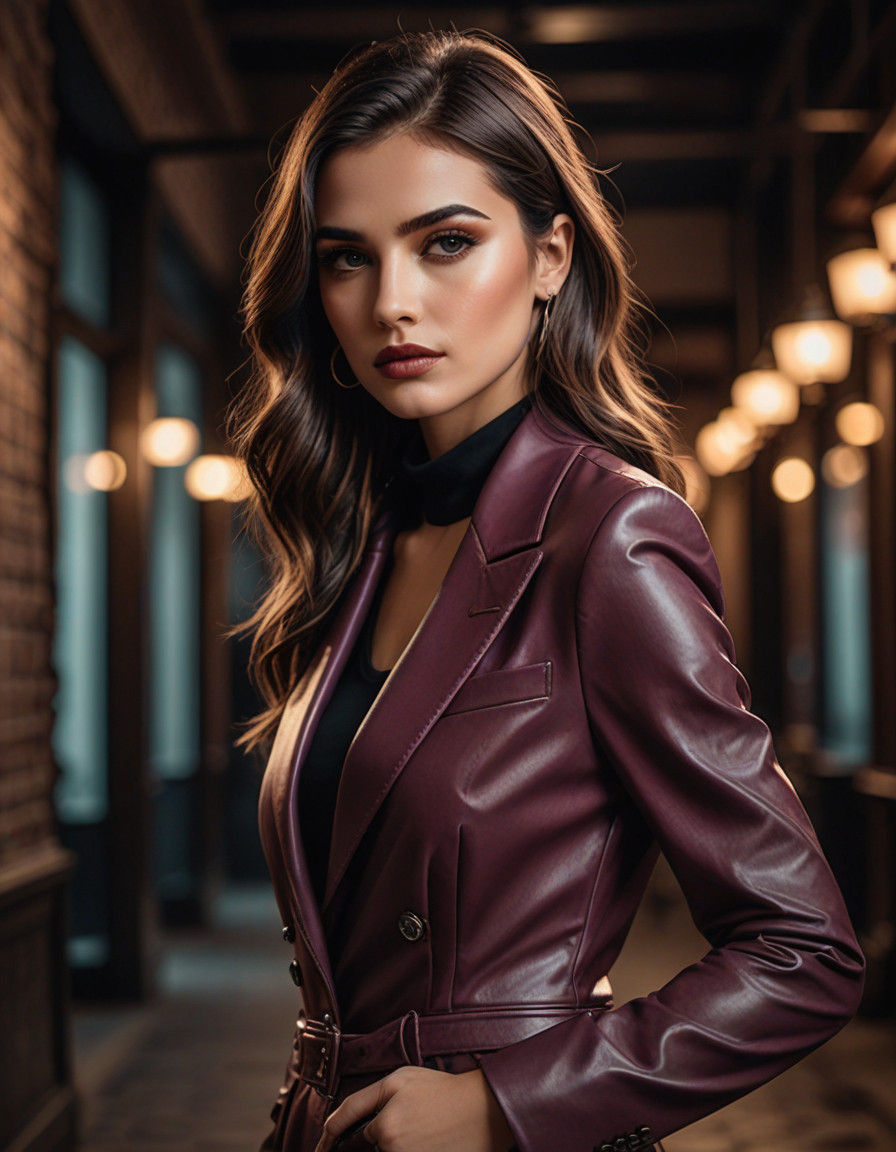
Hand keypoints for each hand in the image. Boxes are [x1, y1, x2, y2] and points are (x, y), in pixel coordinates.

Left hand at [313, 1065, 515, 1151]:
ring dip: (395, 1144)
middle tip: (409, 1119)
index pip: (347, 1133)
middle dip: (380, 1135)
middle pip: (372, 1146)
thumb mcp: (400, 1079)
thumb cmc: (441, 1090)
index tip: (320, 1147)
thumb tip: (347, 1128)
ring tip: (422, 1128)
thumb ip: (365, 1101)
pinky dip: (413, 1147)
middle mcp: (394, 1150)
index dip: (329, 1139)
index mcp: (385, 1128)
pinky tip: (428, 1139)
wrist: (483, 1110)